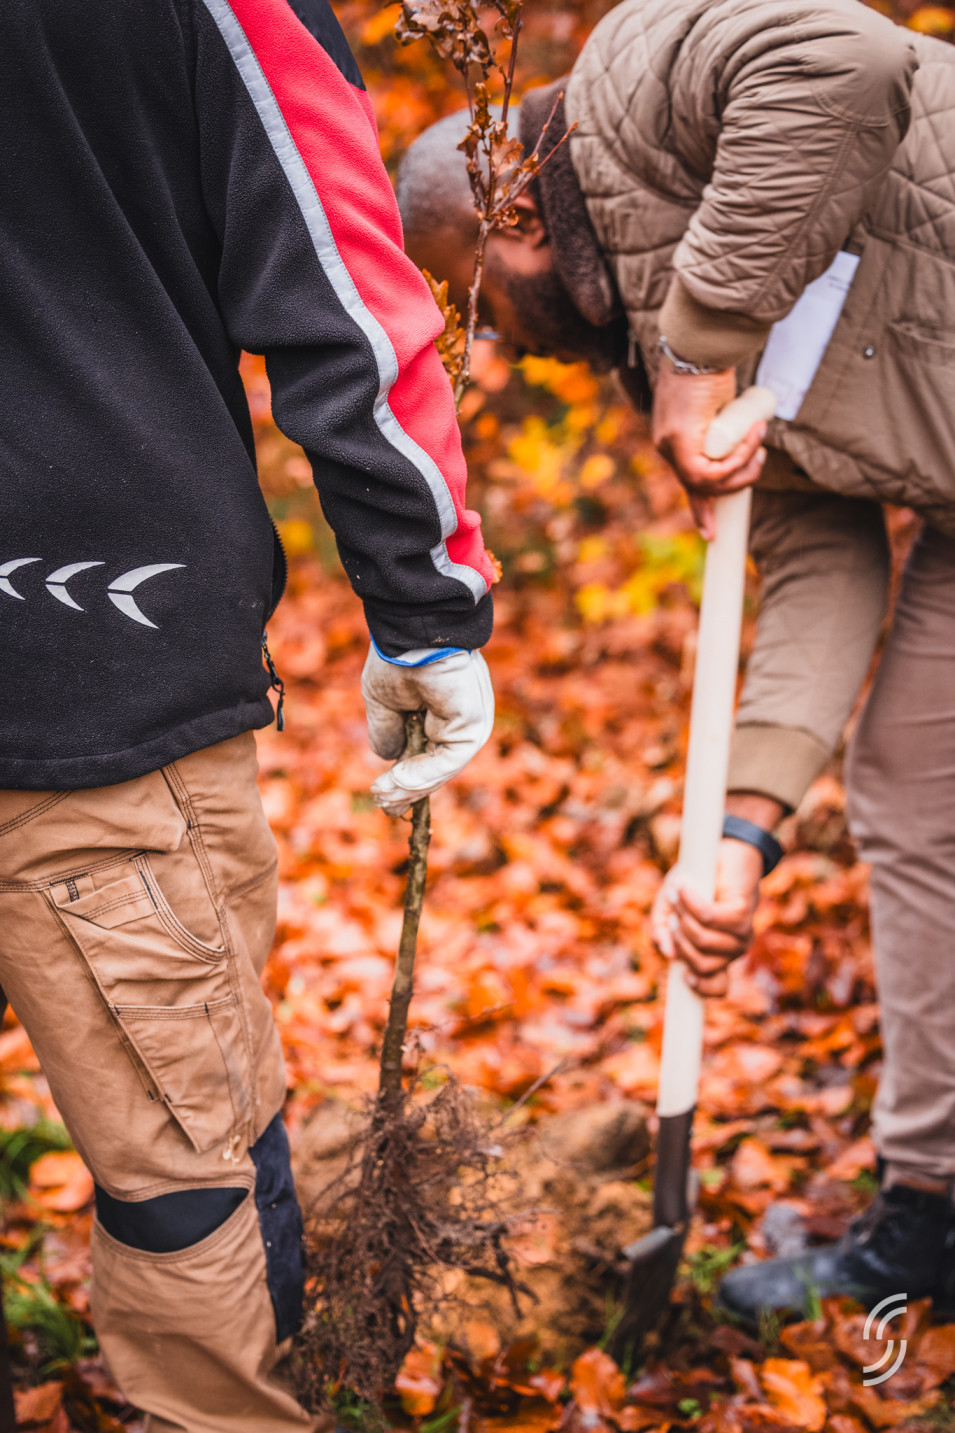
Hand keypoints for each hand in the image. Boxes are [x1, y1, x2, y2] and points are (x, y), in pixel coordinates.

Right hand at [362, 646, 493, 816]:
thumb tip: (388, 761)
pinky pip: (448, 761)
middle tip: (382, 805)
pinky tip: (398, 782)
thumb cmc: (396, 661)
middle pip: (433, 770)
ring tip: (383, 796)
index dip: (403, 781)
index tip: (381, 797)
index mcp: (437, 718)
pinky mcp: (472, 728)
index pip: (424, 759)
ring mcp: (466, 728)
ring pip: (439, 771)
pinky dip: (422, 775)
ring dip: (409, 788)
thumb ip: (388, 735)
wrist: (412, 635)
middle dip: (406, 791)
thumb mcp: (383, 704)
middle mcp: (455, 725)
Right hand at [650, 837, 762, 996]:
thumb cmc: (694, 883)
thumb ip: (660, 930)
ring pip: (704, 941)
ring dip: (683, 915)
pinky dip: (691, 901)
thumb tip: (667, 953)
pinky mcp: (743, 914)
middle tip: (675, 914)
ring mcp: (742, 934)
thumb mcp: (668, 908)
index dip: (702, 989)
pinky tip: (684, 888)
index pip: (717, 987)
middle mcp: (732, 950)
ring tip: (681, 895)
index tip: (685, 978)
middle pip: (702, 965)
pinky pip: (709, 917)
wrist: (720, 853)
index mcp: (717, 954)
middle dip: (679, 939)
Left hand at [652, 362, 767, 538]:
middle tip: (759, 462)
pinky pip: (707, 471)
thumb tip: (743, 440)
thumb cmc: (713, 370)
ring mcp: (669, 444)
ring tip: (759, 446)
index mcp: (674, 440)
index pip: (687, 481)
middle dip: (736, 483)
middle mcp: (666, 445)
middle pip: (700, 486)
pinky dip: (734, 461)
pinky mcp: (677, 440)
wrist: (703, 347)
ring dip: (740, 469)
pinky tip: (751, 442)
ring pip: (706, 481)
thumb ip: (722, 428)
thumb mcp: (719, 406)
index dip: (700, 509)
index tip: (711, 534)